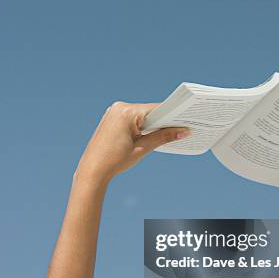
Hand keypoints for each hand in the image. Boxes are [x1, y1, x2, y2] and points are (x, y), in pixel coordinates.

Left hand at [75, 101, 190, 183]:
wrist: (92, 170)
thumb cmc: (114, 161)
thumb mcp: (142, 149)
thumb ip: (163, 137)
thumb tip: (183, 132)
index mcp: (126, 112)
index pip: (156, 109)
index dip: (172, 116)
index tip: (186, 121)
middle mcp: (119, 108)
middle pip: (149, 111)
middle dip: (163, 121)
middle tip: (181, 129)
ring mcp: (113, 112)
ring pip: (140, 115)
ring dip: (152, 124)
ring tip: (167, 134)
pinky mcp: (111, 118)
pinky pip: (131, 118)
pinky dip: (141, 125)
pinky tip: (150, 135)